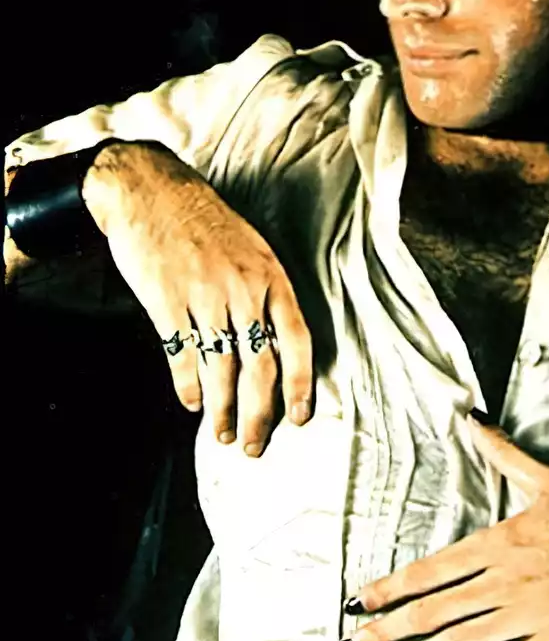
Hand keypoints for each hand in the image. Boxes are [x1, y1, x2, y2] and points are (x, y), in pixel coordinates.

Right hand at [83, 141, 312, 454]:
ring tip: (221, 435)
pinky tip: (192, 403)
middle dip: (259, 414)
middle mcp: (244, 291)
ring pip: (220, 369)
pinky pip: (182, 354)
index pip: (297, 341)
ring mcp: (204, 297)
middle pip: (259, 366)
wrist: (155, 193)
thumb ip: (267, 294)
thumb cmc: (210, 223)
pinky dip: (188, 384)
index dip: (301, 384)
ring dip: (221, 410)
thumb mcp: (255, 250)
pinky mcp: (166, 303)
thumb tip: (275, 344)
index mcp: (273, 278)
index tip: (300, 417)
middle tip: (255, 446)